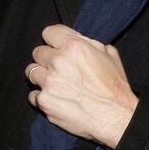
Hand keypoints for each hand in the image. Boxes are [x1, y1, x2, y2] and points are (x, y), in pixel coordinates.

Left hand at [26, 24, 138, 148]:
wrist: (116, 117)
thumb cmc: (115, 88)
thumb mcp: (110, 56)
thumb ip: (90, 45)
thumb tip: (79, 41)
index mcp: (75, 46)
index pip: (49, 32)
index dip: (54, 40)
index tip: (57, 46)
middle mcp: (59, 61)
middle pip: (38, 52)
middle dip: (47, 59)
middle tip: (59, 69)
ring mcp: (49, 82)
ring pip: (31, 72)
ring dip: (42, 77)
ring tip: (56, 85)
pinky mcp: (44, 101)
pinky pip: (33, 95)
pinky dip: (42, 97)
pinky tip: (56, 100)